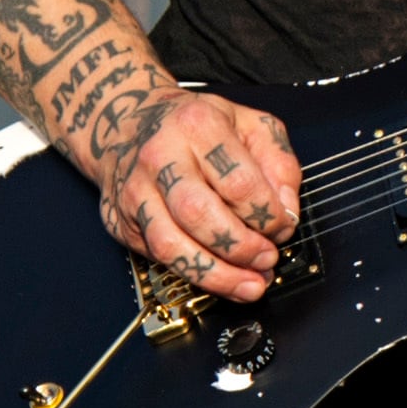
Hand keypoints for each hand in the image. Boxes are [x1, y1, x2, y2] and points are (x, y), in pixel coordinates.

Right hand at [90, 85, 299, 304]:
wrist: (126, 122)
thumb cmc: (195, 125)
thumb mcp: (250, 124)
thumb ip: (279, 163)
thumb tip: (286, 210)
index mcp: (197, 126)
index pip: (238, 182)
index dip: (267, 215)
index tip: (283, 228)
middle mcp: (159, 158)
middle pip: (199, 214)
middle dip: (240, 248)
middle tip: (268, 260)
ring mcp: (134, 192)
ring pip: (170, 245)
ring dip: (216, 274)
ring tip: (249, 285)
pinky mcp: (120, 221)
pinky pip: (156, 257)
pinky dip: (192, 275)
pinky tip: (220, 278)